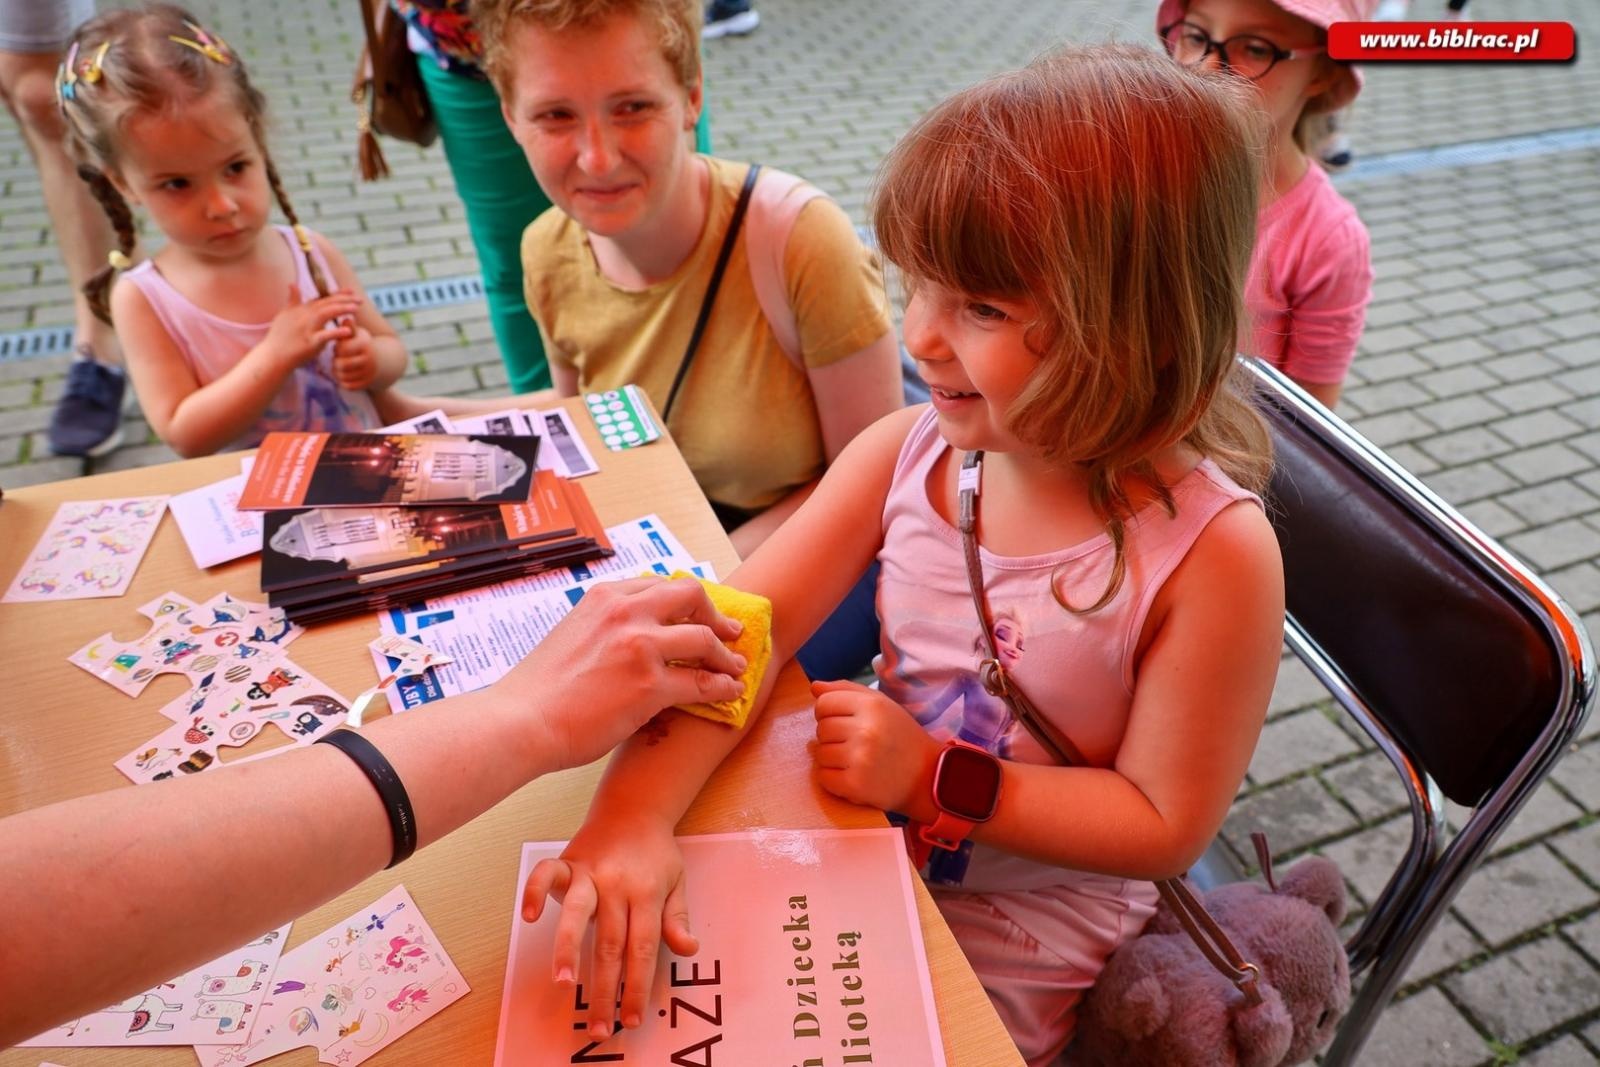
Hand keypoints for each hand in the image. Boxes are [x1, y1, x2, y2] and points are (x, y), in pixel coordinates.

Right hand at [264, 284, 359, 367]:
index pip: (322, 298)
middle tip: (360, 300)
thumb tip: (293, 284)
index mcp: (301, 309)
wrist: (273, 356)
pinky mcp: (310, 343)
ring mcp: (307, 329)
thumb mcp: (284, 315)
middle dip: (344, 300)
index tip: (351, 291)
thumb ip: (292, 301)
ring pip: (326, 314)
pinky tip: (348, 331)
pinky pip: (324, 336)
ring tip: (356, 308)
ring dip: (342, 309)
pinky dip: (336, 333)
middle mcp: (304, 316)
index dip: (338, 294)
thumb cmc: (279, 337)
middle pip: (326, 304)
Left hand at [331, 325, 376, 388]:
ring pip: (342, 376)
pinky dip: (343, 381)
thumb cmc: (365, 344)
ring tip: (339, 366)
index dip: (337, 348)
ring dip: (337, 372)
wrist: (385, 361)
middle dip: (336, 362)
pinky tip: (345, 375)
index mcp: (365, 344)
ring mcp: (369, 373)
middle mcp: (369, 359)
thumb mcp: (359, 334)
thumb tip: (346, 319)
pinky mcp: (368, 383)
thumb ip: (350, 327)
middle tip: (337, 359)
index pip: (341, 349)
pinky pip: (347, 385)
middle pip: (340, 364)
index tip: (339, 347)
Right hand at [495, 576, 747, 771]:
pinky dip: (721, 687)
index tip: (699, 613)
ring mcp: (640, 646)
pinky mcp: (650, 685)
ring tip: (736, 668)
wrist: (521, 720)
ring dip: (725, 655)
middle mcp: (625, 612)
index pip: (660, 585)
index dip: (687, 601)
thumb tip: (630, 642)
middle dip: (716, 614)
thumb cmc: (539, 690)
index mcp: (604, 598)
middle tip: (730, 631)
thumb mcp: (571, 635)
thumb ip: (604, 629)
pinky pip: (701, 682)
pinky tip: (729, 693)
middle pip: (690, 596)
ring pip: (703, 639)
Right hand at [522, 817, 694, 1039]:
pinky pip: (546, 874)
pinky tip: (528, 916)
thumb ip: (677, 918)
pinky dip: (535, 891)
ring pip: (577, 914)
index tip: (631, 1018)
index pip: (643, 949)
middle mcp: (617, 885)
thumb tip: (688, 948)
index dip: (637, 986)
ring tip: (563, 982)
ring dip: (568, 948)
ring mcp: (590, 872)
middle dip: (604, 988)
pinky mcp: (568, 861)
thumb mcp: (676, 882)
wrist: (634, 807)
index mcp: (647, 893)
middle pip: (610, 943)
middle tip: (598, 1025)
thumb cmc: (655, 852)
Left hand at [811, 678, 941, 816]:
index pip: (823, 703)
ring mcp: (860, 759)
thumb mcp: (881, 704)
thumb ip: (846, 690)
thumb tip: (814, 687)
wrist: (928, 776)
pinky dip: (833, 778)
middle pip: (821, 728)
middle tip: (854, 743)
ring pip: (820, 754)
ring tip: (856, 759)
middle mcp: (866, 730)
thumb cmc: (901, 736)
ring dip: (833, 758)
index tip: (843, 721)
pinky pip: (823, 777)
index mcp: (872, 705)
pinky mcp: (856, 785)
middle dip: (832, 736)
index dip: (828, 713)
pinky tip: (852, 775)